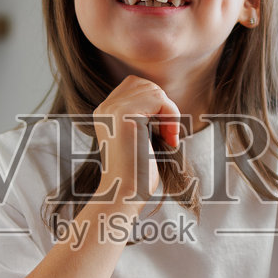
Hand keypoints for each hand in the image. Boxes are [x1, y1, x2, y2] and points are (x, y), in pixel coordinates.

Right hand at [93, 76, 181, 206]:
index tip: (162, 130)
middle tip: (168, 133)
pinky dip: (172, 116)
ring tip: (169, 136)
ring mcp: (113, 109)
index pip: (135, 86)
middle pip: (144, 84)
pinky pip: (160, 99)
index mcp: (105, 112)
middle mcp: (105, 107)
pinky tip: (169, 138)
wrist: (125, 193)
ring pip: (154, 90)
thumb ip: (144, 116)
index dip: (155, 104)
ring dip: (169, 113)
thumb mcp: (139, 137)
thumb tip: (162, 99)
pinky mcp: (125, 115)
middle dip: (163, 105)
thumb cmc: (136, 173)